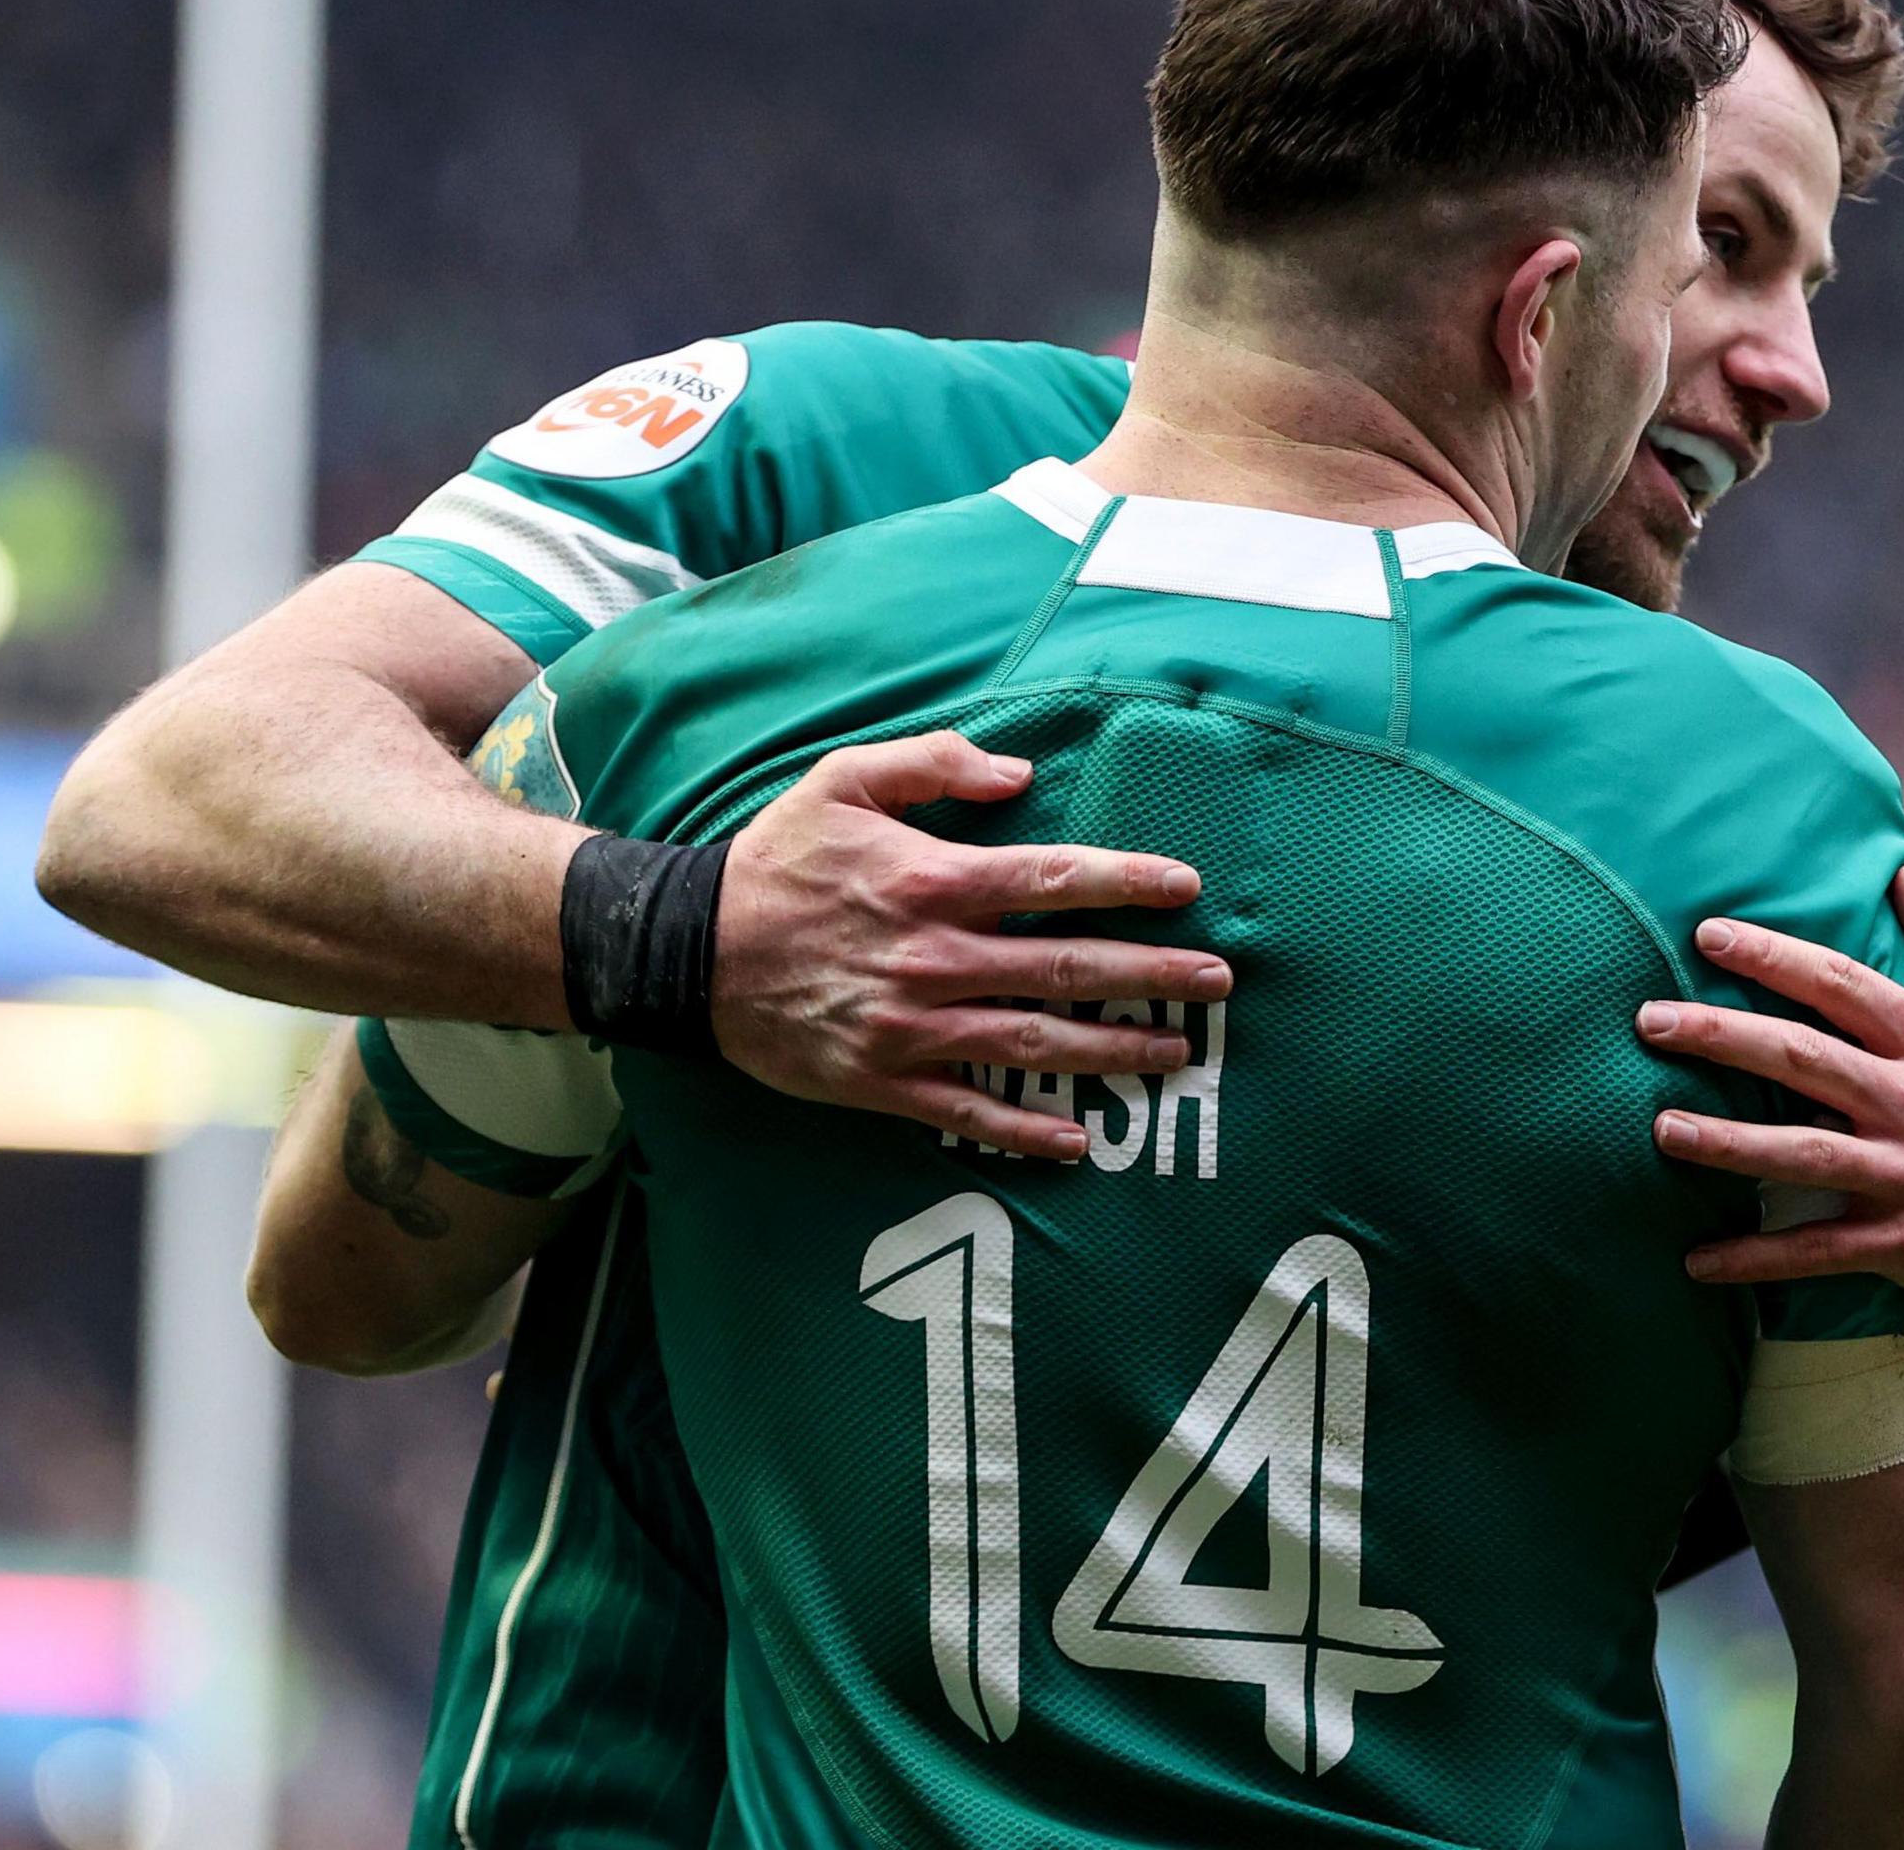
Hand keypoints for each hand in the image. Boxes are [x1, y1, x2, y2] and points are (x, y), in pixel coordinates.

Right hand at [711, 733, 1232, 1159]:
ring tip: (1175, 1053)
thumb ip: (933, 764)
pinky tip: (1078, 1140)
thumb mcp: (843, 780)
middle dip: (1150, 976)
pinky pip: (966, 1110)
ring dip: (1112, 1051)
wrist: (686, 952)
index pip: (1050, 878)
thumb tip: (1019, 773)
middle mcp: (932, 957)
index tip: (1186, 888)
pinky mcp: (881, 1079)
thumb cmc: (775, 861)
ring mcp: (910, 1025)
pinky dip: (1024, 1130)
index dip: (1125, 882)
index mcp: (929, 880)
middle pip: (1063, 967)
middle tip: (1217, 983)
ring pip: (1031, 1043)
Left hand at [1636, 868, 1903, 1328]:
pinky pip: (1818, 1252)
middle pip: (1805, 1059)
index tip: (1707, 936)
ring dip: (1727, 1143)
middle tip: (1650, 1021)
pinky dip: (1757, 1258)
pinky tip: (1698, 1261)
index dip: (1774, 957)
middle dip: (1723, 1036)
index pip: (1844, 985)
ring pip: (1804, 1152)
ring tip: (1660, 1128)